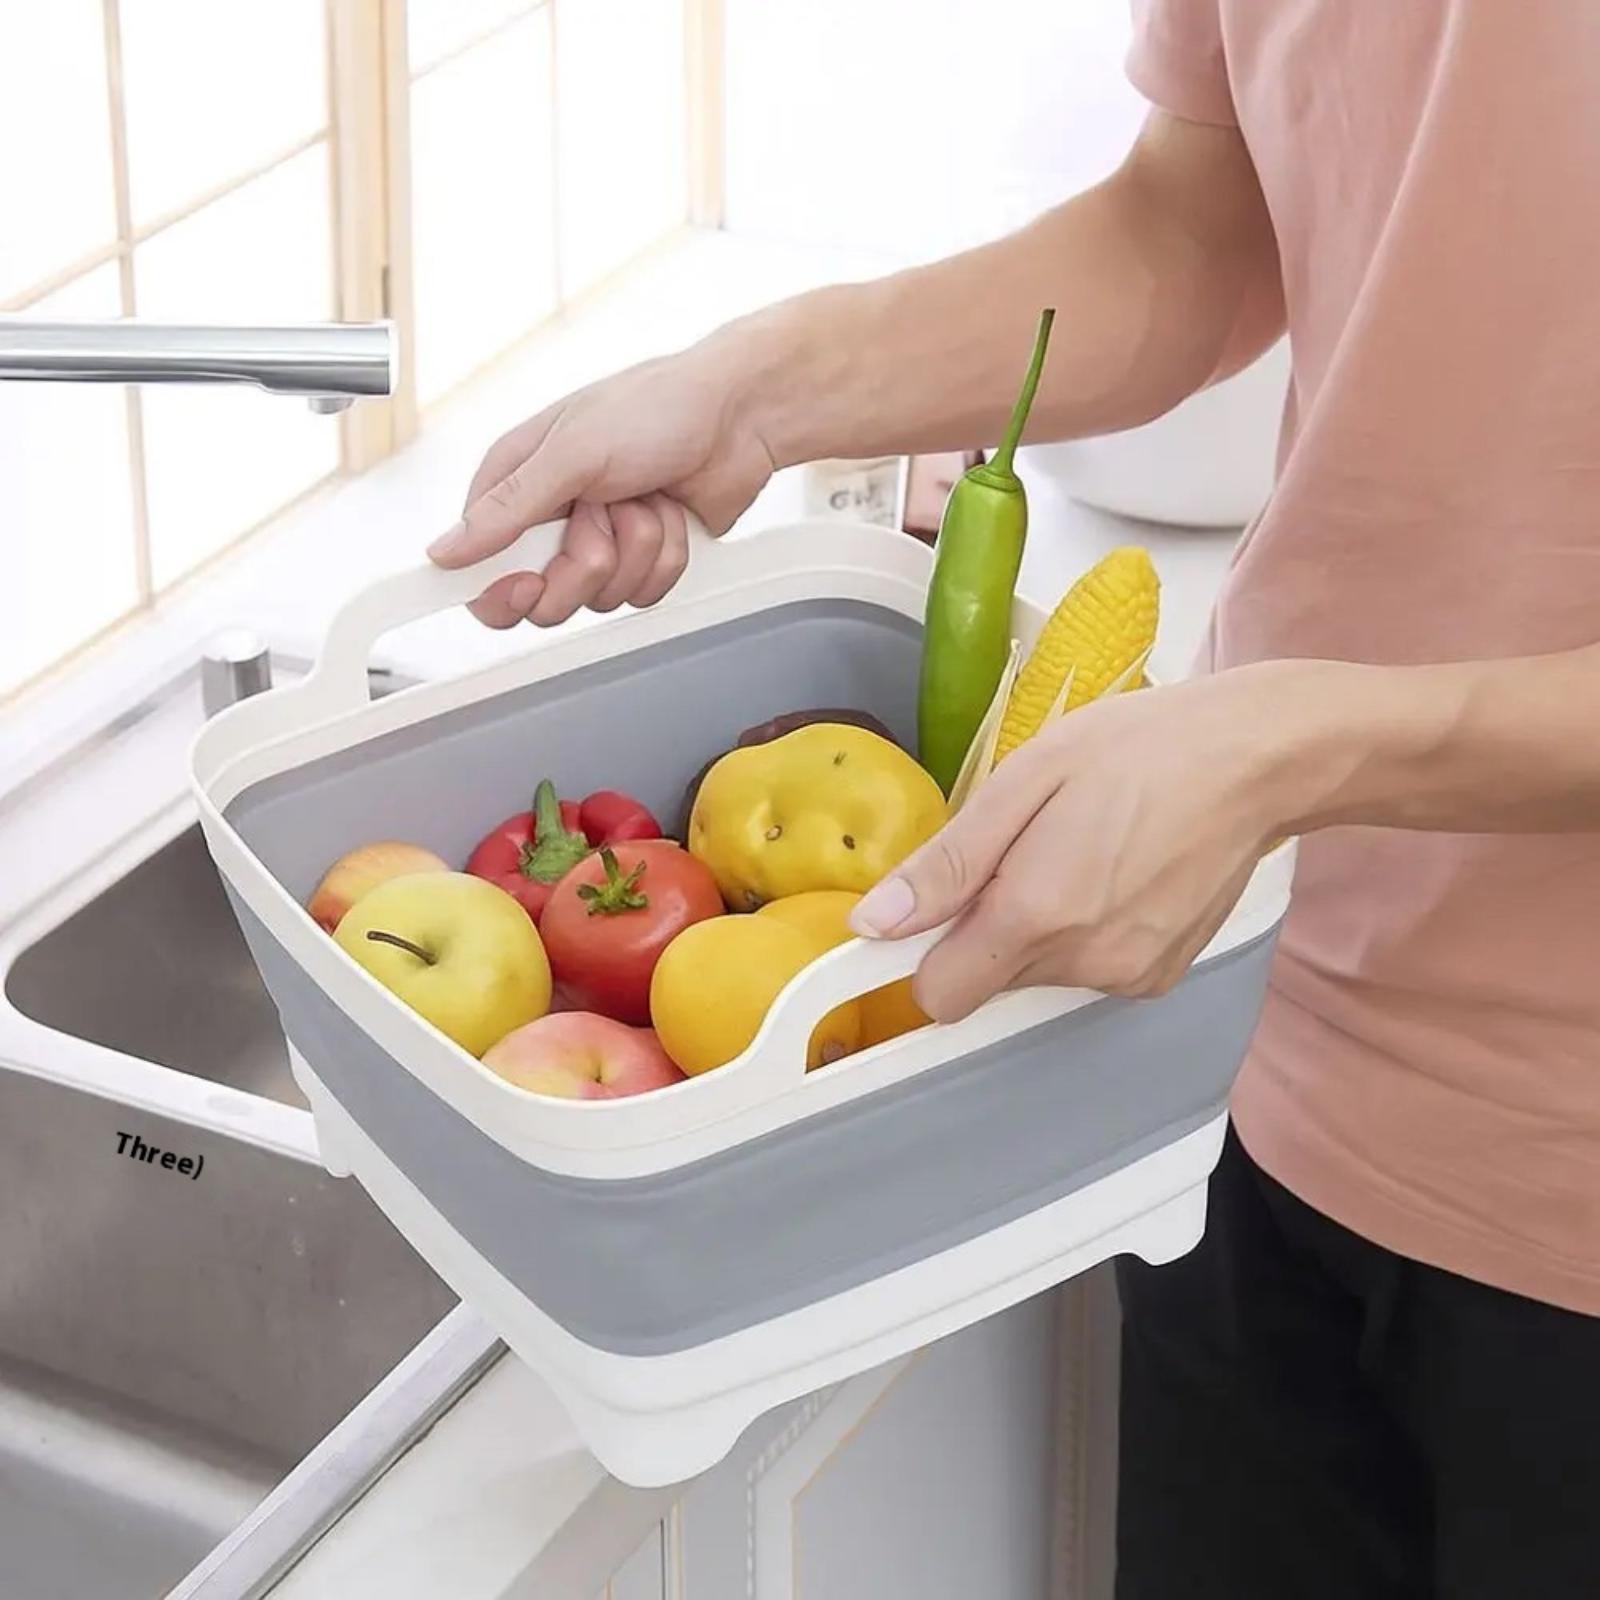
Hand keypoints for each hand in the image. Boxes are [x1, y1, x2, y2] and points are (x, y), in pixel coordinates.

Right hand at [428, 338, 777, 627]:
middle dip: (585, 565)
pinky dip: (667, 556)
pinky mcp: (644, 559)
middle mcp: (554, 518)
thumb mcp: (572, 450)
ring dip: (635, 550)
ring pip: (601, 598)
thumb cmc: (657, 407)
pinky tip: (670, 513)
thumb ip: (508, 506)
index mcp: (519, 484)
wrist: (740, 417)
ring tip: (644, 499)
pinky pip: (645, 594)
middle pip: (544, 598)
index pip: (479, 566)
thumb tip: (446, 549)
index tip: (526, 583)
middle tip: (601, 521)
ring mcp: (602, 543)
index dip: (499, 589)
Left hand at [850, 664, 1316, 1019]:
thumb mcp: (1025, 779)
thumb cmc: (1136, 749)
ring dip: (1037, 928)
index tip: (933, 907)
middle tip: (1024, 849)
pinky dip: (1085, 933)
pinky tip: (1117, 873)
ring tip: (1080, 850)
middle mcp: (1083, 964)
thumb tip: (873, 924)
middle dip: (984, 928)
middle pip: (987, 981)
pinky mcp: (1161, 976)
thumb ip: (948, 863)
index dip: (921, 954)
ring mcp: (1129, 977)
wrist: (1256, 760)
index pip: (939, 995)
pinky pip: (1089, 970)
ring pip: (1038, 976)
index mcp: (1037, 914)